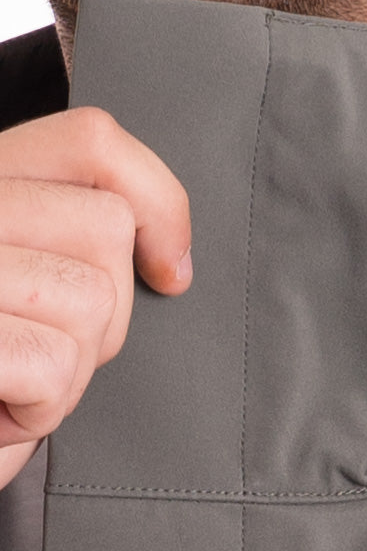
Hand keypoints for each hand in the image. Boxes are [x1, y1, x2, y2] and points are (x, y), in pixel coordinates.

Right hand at [0, 106, 191, 490]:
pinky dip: (38, 409)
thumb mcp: (22, 288)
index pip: (90, 142)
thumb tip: (165, 255)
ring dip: (69, 371)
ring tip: (11, 381)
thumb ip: (64, 238)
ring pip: (91, 297)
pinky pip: (51, 363)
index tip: (167, 267)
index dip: (157, 203)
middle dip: (104, 316)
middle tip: (40, 352)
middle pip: (106, 229)